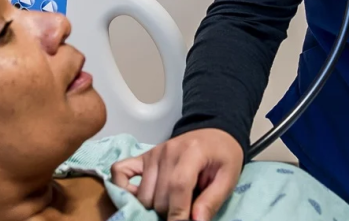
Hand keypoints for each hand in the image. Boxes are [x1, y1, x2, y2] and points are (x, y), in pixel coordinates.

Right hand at [110, 128, 243, 220]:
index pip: (177, 186)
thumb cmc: (223, 156)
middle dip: (171, 212)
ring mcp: (153, 153)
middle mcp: (167, 151)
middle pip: (158, 196)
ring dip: (155, 206)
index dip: (179, 213)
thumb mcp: (228, 177)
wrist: (214, 135)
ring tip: (173, 203)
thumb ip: (212, 200)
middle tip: (186, 210)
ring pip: (143, 194)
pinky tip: (137, 197)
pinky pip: (120, 171)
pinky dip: (123, 187)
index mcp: (191, 152)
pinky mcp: (144, 156)